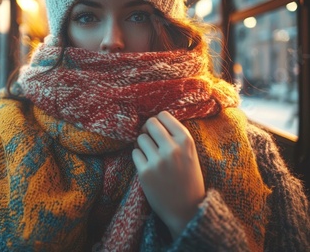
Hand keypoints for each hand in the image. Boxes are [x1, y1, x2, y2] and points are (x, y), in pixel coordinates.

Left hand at [132, 111, 204, 238]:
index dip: (158, 121)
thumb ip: (176, 137)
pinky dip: (139, 157)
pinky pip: (134, 153)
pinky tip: (147, 166)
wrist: (187, 210)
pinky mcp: (145, 172)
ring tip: (151, 156)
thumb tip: (154, 120)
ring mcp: (158, 160)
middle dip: (148, 130)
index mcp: (186, 141)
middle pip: (150, 124)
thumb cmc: (188, 179)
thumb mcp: (190, 154)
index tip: (158, 130)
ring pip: (140, 138)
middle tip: (150, 140)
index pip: (164, 116)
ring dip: (142, 145)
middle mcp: (172, 148)